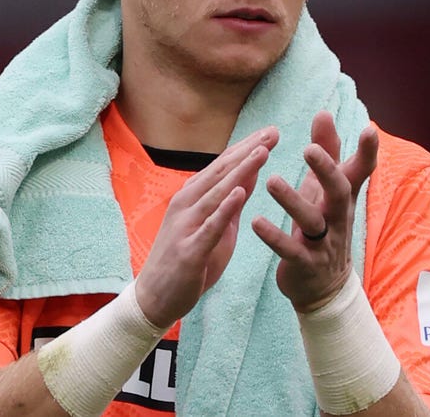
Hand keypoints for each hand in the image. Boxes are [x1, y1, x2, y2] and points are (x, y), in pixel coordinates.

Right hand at [135, 126, 278, 327]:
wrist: (155, 298)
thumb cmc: (188, 259)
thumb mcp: (216, 226)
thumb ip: (231, 202)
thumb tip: (251, 174)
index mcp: (193, 196)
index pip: (223, 165)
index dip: (247, 147)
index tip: (271, 131)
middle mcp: (187, 204)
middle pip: (221, 171)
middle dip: (248, 150)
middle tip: (273, 131)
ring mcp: (186, 225)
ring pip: (217, 192)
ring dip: (240, 171)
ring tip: (262, 152)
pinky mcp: (189, 250)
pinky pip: (209, 226)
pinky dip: (224, 208)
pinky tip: (240, 192)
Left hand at [251, 111, 378, 312]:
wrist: (323, 286)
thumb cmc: (323, 225)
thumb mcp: (325, 189)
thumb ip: (326, 152)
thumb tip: (323, 112)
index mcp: (342, 197)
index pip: (360, 171)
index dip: (367, 152)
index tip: (370, 129)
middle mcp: (337, 217)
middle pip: (338, 191)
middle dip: (326, 170)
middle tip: (308, 149)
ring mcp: (323, 242)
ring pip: (311, 220)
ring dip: (291, 200)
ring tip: (271, 181)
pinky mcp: (304, 263)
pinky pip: (290, 250)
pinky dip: (273, 237)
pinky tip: (256, 222)